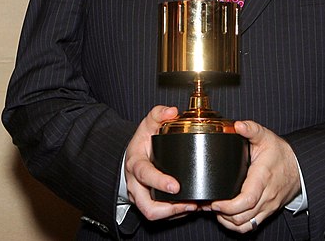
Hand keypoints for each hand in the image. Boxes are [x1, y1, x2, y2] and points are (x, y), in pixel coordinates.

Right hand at [124, 105, 196, 220]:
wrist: (132, 154)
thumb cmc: (142, 140)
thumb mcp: (148, 123)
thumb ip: (159, 113)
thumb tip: (172, 111)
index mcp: (135, 163)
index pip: (144, 175)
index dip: (159, 182)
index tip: (176, 186)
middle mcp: (135, 183)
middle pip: (147, 205)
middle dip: (169, 209)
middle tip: (189, 203)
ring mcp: (139, 195)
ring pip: (153, 214)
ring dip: (174, 213)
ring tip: (193, 206)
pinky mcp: (146, 202)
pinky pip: (159, 214)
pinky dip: (174, 214)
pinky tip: (189, 207)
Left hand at [210, 120, 300, 233]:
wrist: (299, 167)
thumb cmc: (281, 152)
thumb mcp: (266, 136)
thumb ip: (252, 129)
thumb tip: (237, 125)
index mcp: (262, 178)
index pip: (246, 200)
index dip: (228, 206)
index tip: (215, 202)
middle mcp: (266, 196)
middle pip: (243, 216)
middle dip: (223, 214)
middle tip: (209, 204)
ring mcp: (267, 206)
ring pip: (246, 225)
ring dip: (228, 221)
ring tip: (216, 210)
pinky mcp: (267, 212)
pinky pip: (251, 226)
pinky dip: (238, 225)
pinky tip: (227, 216)